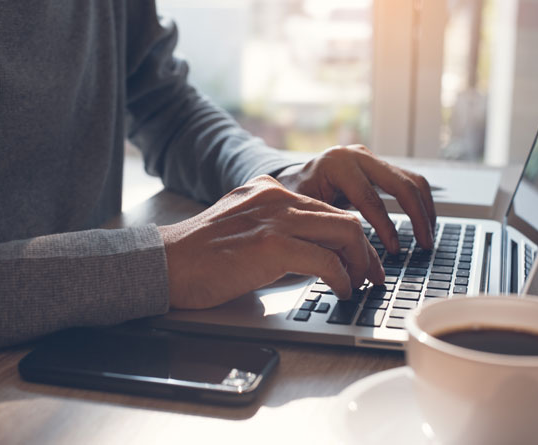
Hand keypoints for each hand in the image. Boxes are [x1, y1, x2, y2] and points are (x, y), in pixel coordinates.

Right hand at [158, 175, 383, 309]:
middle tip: (372, 275)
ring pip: (346, 232)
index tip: (359, 258)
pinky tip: (340, 290)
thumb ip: (273, 229)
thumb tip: (309, 252)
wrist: (165, 262)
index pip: (326, 209)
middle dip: (366, 250)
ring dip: (360, 263)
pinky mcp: (273, 245)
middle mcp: (277, 197)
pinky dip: (342, 278)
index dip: (350, 237)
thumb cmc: (198, 255)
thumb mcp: (241, 227)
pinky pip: (327, 260)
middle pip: (344, 218)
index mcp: (269, 191)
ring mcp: (276, 218)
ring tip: (359, 284)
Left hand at [275, 145, 435, 252]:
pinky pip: (408, 181)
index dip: (386, 228)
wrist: (291, 179)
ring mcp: (371, 158)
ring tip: (428, 237)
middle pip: (400, 184)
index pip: (370, 199)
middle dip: (417, 216)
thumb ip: (329, 226)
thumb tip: (354, 254)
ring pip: (412, 180)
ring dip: (425, 209)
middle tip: (424, 244)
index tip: (395, 251)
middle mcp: (357, 156)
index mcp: (337, 165)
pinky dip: (420, 203)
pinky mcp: (379, 165)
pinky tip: (423, 224)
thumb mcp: (304, 210)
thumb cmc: (293, 198)